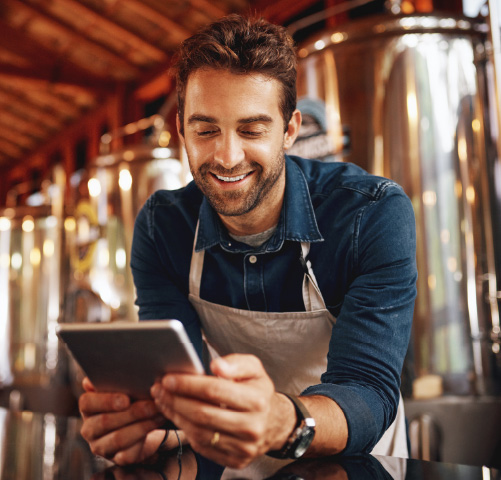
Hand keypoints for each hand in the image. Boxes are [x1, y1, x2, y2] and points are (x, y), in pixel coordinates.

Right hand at [79, 377, 169, 464]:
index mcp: (88, 406)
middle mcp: (89, 427)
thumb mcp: (125, 386)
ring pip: (118, 438)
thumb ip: (117, 378)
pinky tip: (156, 425)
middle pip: (104, 421)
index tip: (126, 399)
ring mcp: (101, 445)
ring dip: (142, 424)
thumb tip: (114, 365)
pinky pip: (127, 453)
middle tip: (153, 404)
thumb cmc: (132, 398)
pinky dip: (144, 439)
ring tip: (159, 413)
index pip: (87, 402)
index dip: (106, 400)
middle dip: (132, 412)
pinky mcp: (116, 458)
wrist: (140, 424)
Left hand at [150, 354, 295, 468]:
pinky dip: (186, 431)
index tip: (168, 378)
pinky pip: (203, 447)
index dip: (188, 384)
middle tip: (159, 389)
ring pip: (199, 433)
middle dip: (175, 400)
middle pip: (203, 413)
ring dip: (176, 416)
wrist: (275, 422)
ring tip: (163, 401)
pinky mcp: (235, 461)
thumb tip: (216, 365)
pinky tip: (177, 416)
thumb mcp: (254, 368)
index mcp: (257, 400)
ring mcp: (244, 447)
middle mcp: (252, 426)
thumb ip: (236, 362)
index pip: (215, 391)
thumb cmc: (258, 391)